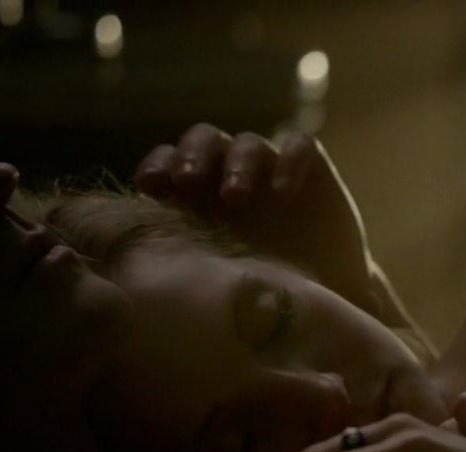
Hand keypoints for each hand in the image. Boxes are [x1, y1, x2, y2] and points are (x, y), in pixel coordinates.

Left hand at [133, 123, 376, 312]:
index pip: (170, 160)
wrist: (331, 297)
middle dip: (194, 155)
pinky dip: (290, 163)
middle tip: (189, 182)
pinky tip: (284, 192)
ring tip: (235, 196)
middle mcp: (234, 175)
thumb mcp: (219, 282)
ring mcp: (274, 170)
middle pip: (205, 140)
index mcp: (203, 195)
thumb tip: (133, 278)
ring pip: (248, 143)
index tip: (149, 185)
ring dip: (237, 163)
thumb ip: (183, 269)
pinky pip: (301, 148)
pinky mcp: (313, 170)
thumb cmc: (266, 294)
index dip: (158, 164)